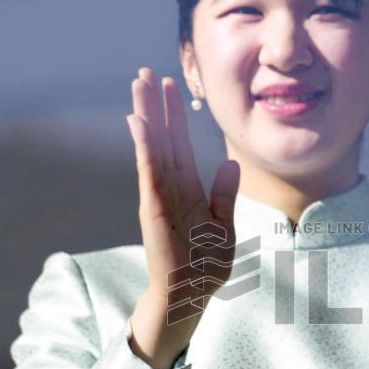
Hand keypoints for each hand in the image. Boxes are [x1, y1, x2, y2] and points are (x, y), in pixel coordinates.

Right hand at [126, 67, 239, 368]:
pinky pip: (149, 170)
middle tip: (145, 73)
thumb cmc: (205, 266)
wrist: (191, 295)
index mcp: (188, 189)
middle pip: (162, 138)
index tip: (171, 87)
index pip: (180, 144)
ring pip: (152, 146)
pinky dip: (144, 146)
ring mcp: (160, 195)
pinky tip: (139, 122)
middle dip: (155, 106)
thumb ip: (224, 195)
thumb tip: (230, 164)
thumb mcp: (224, 227)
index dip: (175, 116)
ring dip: (145, 115)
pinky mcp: (153, 206)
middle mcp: (170, 187)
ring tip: (138, 85)